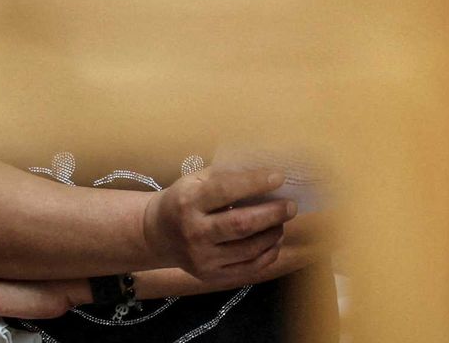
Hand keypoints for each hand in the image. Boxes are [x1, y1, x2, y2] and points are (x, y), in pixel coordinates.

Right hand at [142, 165, 293, 280]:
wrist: (157, 234)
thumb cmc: (184, 199)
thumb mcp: (196, 180)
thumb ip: (227, 176)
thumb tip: (267, 171)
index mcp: (189, 201)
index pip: (226, 190)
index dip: (256, 183)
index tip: (280, 177)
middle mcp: (194, 231)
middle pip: (242, 225)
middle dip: (273, 214)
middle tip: (291, 206)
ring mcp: (201, 258)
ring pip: (249, 249)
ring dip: (273, 233)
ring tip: (282, 221)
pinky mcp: (209, 276)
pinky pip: (248, 269)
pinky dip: (268, 254)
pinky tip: (274, 240)